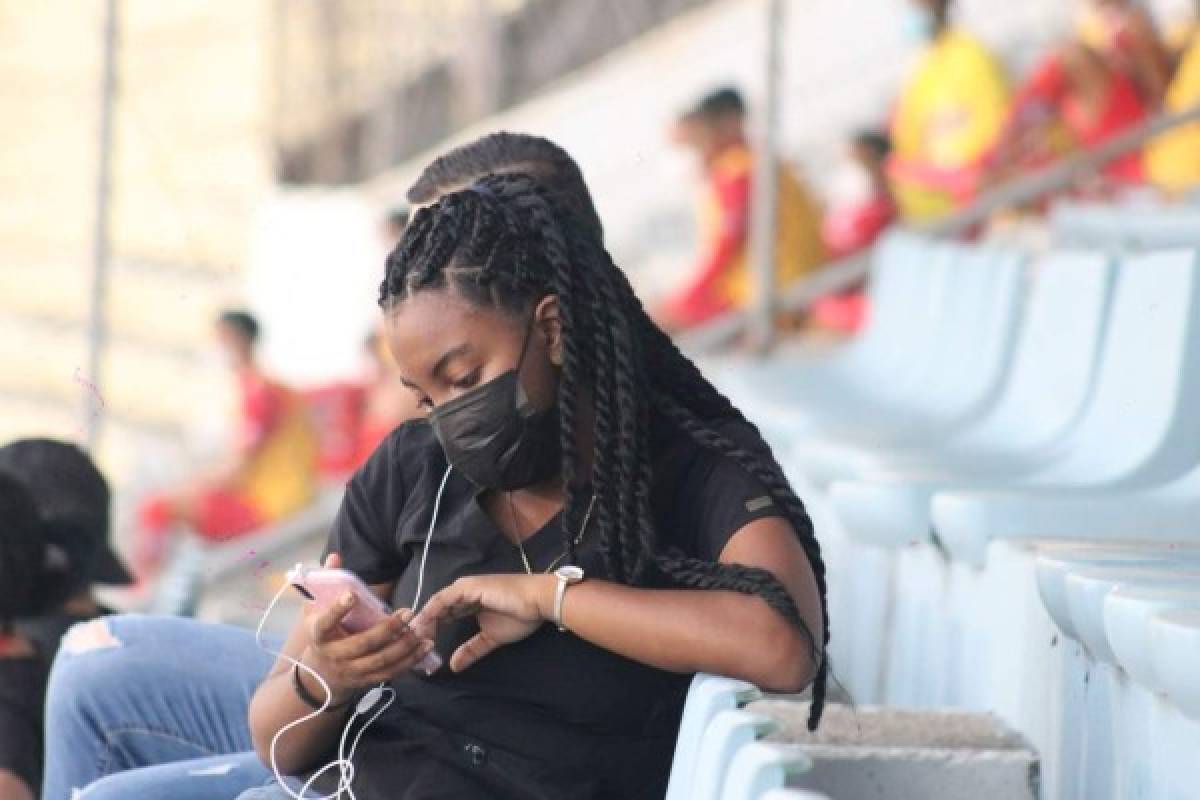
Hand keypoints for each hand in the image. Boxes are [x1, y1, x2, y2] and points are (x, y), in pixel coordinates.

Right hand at [301, 553, 435, 699]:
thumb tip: (335, 556)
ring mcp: (351, 670)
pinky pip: (390, 673)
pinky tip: (424, 647)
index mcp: (319, 634)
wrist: (319, 674)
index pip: (326, 622)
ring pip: (380, 661)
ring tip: (420, 632)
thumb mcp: (316, 609)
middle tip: (407, 613)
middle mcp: (335, 655)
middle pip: (362, 644)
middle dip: (387, 629)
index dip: (338, 609)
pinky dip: (409, 661)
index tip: (352, 594)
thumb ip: (327, 582)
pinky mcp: (366, 680)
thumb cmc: (323, 632)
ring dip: (404, 647)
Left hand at [413, 574, 555, 671]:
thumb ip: (471, 650)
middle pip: (435, 609)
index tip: (420, 646)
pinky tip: (423, 626)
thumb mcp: (490, 639)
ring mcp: (465, 587)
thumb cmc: (520, 616)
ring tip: (412, 638)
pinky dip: (431, 612)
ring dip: (423, 621)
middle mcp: (463, 592)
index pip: (443, 614)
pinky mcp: (468, 587)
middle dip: (422, 626)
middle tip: (409, 644)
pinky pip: (443, 600)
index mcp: (468, 602)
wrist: (538, 602)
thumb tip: (454, 666)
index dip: (431, 629)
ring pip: (436, 604)